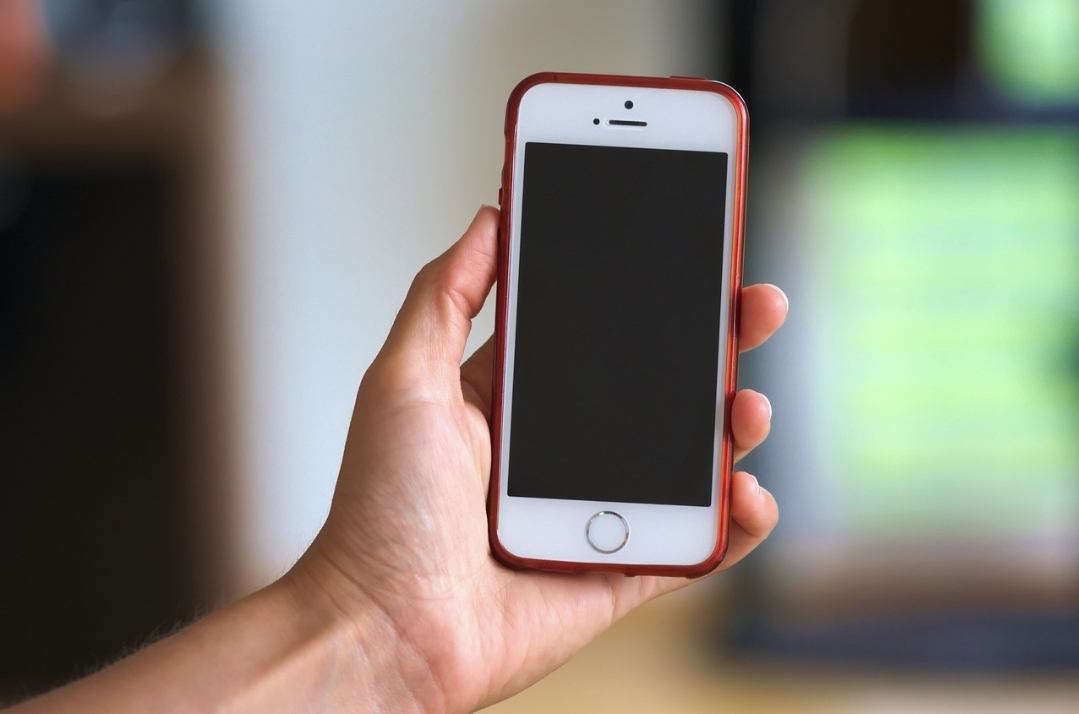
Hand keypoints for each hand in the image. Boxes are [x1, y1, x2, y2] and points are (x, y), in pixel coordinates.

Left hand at [291, 206, 787, 712]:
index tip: (687, 245)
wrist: (386, 628)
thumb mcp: (404, 378)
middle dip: (715, 341)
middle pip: (660, 384)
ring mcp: (596, 507)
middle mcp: (562, 447)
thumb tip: (490, 217)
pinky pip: (698, 542)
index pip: (597, 329)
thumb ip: (447, 295)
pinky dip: (736, 519)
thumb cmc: (382, 509)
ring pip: (689, 456)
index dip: (645, 290)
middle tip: (754, 304)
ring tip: (747, 405)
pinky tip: (747, 491)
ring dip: (734, 423)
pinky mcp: (620, 568)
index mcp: (514, 398)